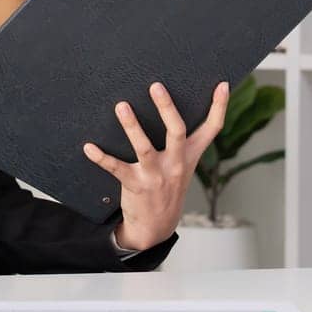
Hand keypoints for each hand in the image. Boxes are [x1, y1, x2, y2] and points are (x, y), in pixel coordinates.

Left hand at [82, 80, 229, 252]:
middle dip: (167, 108)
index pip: (211, 129)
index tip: (222, 85)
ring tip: (121, 106)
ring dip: (132, 126)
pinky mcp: (136, 185)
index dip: (219, 107)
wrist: (156, 226)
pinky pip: (117, 168)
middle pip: (176, 131)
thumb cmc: (168, 186)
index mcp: (190, 155)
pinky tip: (88, 147)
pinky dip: (101, 157)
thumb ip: (183, 142)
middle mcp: (176, 164)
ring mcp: (156, 175)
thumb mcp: (183, 165)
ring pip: (145, 148)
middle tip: (156, 86)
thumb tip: (174, 107)